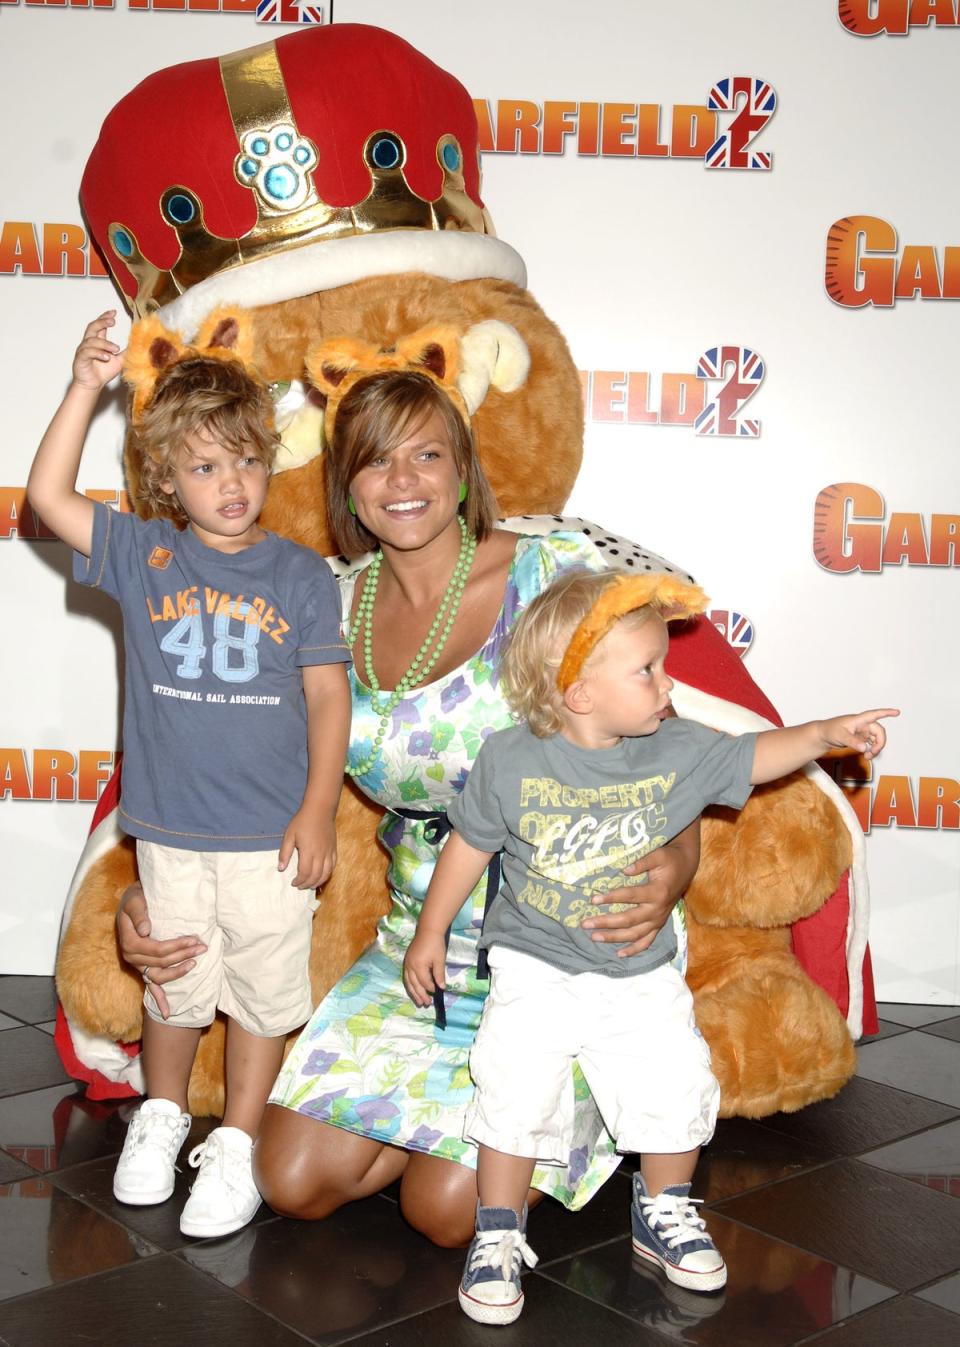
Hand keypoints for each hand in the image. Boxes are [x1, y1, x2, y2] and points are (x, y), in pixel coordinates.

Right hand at [72, 311, 123, 391]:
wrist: (93, 386)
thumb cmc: (103, 372)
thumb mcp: (119, 360)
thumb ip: (127, 352)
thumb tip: (139, 345)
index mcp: (97, 342)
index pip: (99, 326)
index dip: (105, 318)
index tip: (113, 312)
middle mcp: (89, 344)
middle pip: (92, 327)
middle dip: (102, 322)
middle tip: (113, 321)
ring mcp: (83, 350)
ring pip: (91, 341)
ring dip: (105, 343)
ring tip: (116, 349)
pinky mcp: (80, 359)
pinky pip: (87, 352)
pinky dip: (98, 353)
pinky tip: (106, 357)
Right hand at [115, 884, 205, 1020]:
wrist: (132, 900)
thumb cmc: (135, 898)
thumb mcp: (134, 899)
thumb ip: (139, 913)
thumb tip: (146, 930)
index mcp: (129, 941)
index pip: (156, 949)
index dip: (176, 946)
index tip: (193, 939)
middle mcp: (132, 957)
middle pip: (161, 962)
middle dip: (183, 955)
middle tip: (202, 946)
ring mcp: (138, 965)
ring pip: (160, 976)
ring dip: (178, 972)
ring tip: (195, 962)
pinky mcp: (144, 968)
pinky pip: (150, 987)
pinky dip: (159, 1000)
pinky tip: (168, 1013)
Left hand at [279, 810, 335, 888]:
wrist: (320, 810)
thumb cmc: (302, 821)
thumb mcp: (289, 835)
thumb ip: (285, 853)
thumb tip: (281, 869)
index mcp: (308, 851)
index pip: (304, 873)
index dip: (299, 881)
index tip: (293, 882)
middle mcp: (320, 854)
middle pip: (316, 876)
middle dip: (307, 884)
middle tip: (300, 886)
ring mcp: (329, 852)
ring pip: (326, 873)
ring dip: (318, 882)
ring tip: (311, 885)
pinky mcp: (334, 849)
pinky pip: (333, 866)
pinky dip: (327, 874)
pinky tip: (321, 876)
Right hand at [403, 929, 447, 1006]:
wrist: (428, 930)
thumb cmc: (435, 944)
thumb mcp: (439, 959)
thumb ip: (439, 974)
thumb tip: (442, 987)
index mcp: (418, 966)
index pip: (424, 982)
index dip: (431, 988)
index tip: (436, 993)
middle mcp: (410, 966)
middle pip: (414, 984)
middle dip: (420, 995)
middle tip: (426, 1004)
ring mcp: (407, 964)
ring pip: (408, 982)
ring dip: (413, 993)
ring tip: (418, 1001)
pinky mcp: (406, 961)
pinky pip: (406, 977)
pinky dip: (410, 985)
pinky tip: (413, 989)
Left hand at [580, 820, 699, 957]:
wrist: (686, 868)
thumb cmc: (670, 860)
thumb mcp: (659, 855)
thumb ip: (642, 862)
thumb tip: (624, 869)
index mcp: (657, 892)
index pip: (629, 896)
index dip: (611, 898)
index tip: (593, 899)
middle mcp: (657, 910)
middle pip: (628, 920)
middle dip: (606, 923)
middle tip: (585, 924)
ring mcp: (658, 920)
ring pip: (635, 934)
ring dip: (614, 938)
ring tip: (594, 938)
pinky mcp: (658, 925)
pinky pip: (646, 942)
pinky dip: (634, 950)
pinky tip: (619, 954)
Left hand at [820, 708, 898, 759]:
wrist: (823, 735)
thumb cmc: (830, 730)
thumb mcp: (840, 736)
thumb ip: (853, 742)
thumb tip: (865, 748)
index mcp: (858, 720)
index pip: (874, 714)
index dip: (886, 712)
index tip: (897, 712)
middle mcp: (863, 725)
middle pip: (879, 732)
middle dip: (880, 743)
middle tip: (873, 753)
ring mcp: (862, 732)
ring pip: (876, 739)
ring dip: (876, 748)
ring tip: (868, 756)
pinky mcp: (861, 739)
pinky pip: (871, 744)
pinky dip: (871, 750)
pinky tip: (867, 755)